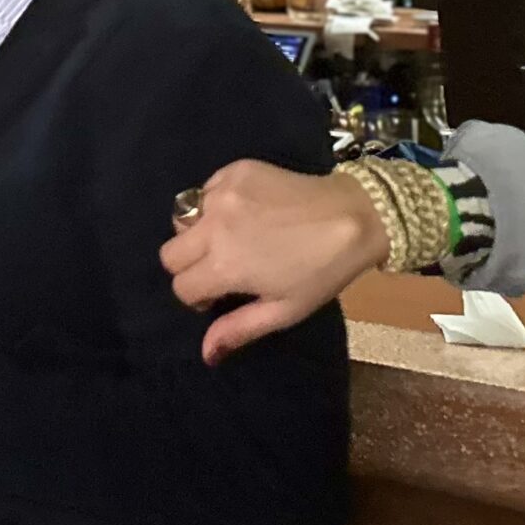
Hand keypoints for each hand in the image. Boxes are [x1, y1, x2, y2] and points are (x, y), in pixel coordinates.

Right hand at [159, 162, 388, 365]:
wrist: (355, 216)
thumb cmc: (322, 271)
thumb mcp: (284, 309)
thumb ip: (238, 329)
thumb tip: (205, 354)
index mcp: (224, 265)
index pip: (181, 286)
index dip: (198, 297)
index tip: (222, 294)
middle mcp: (213, 226)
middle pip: (170, 253)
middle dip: (190, 266)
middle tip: (222, 266)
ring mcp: (221, 193)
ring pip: (182, 218)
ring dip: (198, 232)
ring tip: (232, 236)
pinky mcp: (234, 170)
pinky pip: (205, 190)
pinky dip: (215, 204)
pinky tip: (247, 211)